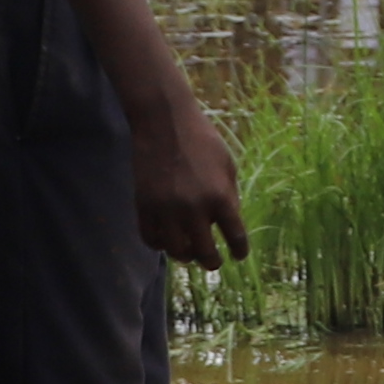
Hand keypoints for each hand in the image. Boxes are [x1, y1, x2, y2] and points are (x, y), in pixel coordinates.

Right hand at [134, 90, 249, 268]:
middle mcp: (194, 208)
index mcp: (220, 196)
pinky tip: (167, 240)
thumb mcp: (227, 165)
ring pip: (177, 252)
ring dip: (185, 256)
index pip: (235, 237)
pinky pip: (151, 239)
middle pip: (205, 253)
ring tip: (189, 252)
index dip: (240, 251)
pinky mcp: (144, 206)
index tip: (239, 256)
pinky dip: (160, 245)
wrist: (164, 121)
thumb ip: (229, 197)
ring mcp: (166, 210)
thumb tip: (226, 226)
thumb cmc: (202, 140)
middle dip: (212, 262)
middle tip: (213, 262)